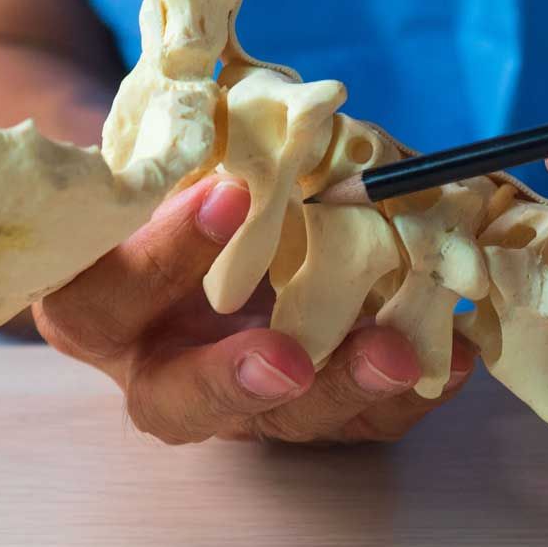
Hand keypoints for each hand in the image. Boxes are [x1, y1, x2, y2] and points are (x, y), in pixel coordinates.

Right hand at [34, 176, 473, 442]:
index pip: (110, 292)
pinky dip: (408, 393)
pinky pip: (358, 422)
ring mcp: (235, 403)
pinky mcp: (307, 411)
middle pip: (184, 401)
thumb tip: (252, 124)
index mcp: (95, 305)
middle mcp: (155, 369)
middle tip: (290, 361)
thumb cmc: (162, 183)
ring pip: (284, 422)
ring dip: (344, 391)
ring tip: (400, 354)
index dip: (166, 252)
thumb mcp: (149, 162)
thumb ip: (180, 155)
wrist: (182, 221)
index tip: (226, 196)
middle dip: (241, 380)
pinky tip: (453, 356)